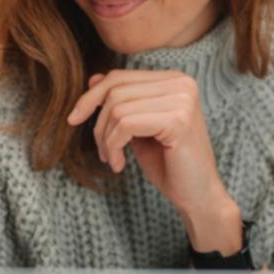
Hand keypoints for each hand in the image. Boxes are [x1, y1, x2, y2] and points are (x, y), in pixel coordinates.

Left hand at [66, 69, 230, 220]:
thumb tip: (93, 78)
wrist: (199, 196)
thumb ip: (122, 103)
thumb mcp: (139, 128)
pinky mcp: (178, 120)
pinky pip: (125, 125)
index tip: (74, 119)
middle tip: (102, 152)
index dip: (91, 98)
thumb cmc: (169, 164)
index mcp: (174, 80)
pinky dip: (113, 147)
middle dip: (98, 124)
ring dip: (106, 140)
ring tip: (113, 160)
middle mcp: (182, 83)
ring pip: (117, 108)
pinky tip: (120, 165)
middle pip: (115, 90)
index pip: (119, 77)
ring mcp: (182, 99)